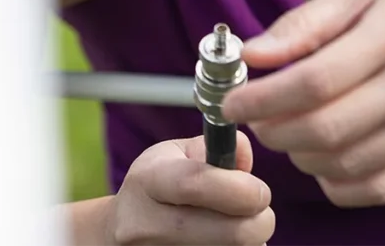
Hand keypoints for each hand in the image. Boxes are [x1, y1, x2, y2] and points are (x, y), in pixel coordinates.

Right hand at [105, 133, 271, 242]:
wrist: (124, 232)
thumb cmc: (155, 188)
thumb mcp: (171, 155)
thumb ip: (211, 148)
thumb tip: (243, 151)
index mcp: (148, 182)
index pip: (197, 185)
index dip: (240, 188)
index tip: (259, 189)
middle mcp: (151, 225)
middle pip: (234, 233)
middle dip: (260, 220)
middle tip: (257, 209)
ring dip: (251, 240)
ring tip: (231, 224)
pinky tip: (222, 240)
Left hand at [228, 0, 384, 206]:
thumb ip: (304, 24)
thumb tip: (251, 54)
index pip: (313, 82)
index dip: (262, 98)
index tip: (231, 100)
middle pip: (328, 130)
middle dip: (274, 131)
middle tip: (252, 118)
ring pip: (351, 165)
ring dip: (302, 158)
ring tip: (284, 133)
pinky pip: (384, 187)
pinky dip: (341, 184)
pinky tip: (321, 161)